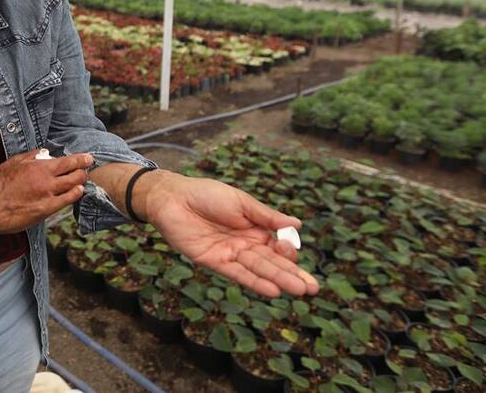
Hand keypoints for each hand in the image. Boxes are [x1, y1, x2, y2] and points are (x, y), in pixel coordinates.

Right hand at [0, 150, 91, 234]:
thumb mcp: (14, 162)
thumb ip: (32, 156)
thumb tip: (44, 152)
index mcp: (40, 167)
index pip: (68, 161)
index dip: (81, 159)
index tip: (88, 158)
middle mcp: (47, 182)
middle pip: (75, 175)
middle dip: (83, 172)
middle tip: (85, 170)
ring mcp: (48, 197)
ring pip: (73, 189)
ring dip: (80, 184)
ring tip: (82, 182)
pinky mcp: (45, 211)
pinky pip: (65, 203)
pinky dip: (73, 196)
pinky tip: (76, 193)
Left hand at [142, 172, 318, 297]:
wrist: (173, 198)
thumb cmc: (207, 194)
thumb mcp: (241, 202)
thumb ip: (267, 217)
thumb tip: (298, 225)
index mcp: (254, 227)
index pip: (277, 245)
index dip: (288, 251)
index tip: (294, 251)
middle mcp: (245, 243)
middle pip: (272, 262)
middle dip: (292, 274)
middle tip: (312, 288)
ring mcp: (230, 254)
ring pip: (258, 269)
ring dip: (279, 280)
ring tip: (300, 291)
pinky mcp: (214, 261)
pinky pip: (237, 274)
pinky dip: (254, 282)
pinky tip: (272, 291)